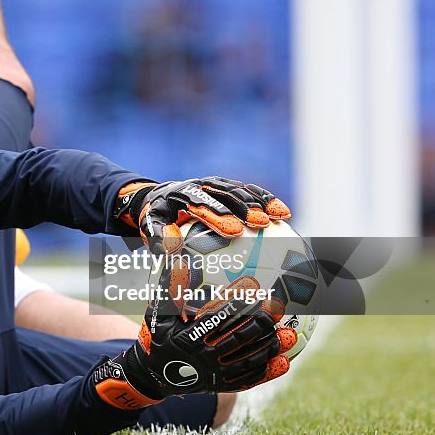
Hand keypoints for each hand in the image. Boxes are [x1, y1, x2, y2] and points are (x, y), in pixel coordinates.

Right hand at [92, 277, 295, 410]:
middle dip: (260, 323)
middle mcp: (203, 356)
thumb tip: (175, 256)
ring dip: (269, 346)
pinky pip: (248, 379)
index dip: (236, 304)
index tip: (253, 290)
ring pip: (248, 360)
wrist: (155, 374)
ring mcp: (214, 373)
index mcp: (188, 336)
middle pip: (238, 338)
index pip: (217, 318)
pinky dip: (267, 371)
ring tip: (289, 333)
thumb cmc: (158, 334)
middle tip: (277, 309)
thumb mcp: (157, 311)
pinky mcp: (221, 384)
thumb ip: (168, 286)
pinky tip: (284, 361)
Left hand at [114, 177, 291, 253]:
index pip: (201, 204)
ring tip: (278, 218)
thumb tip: (168, 250)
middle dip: (244, 208)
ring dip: (260, 202)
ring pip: (241, 190)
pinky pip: (250, 190)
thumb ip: (157, 235)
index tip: (233, 231)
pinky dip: (267, 200)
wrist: (163, 196)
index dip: (218, 216)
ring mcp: (216, 183)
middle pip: (225, 194)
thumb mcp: (149, 224)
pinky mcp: (228, 185)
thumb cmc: (159, 217)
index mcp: (182, 194)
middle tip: (260, 224)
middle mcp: (201, 185)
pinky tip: (284, 214)